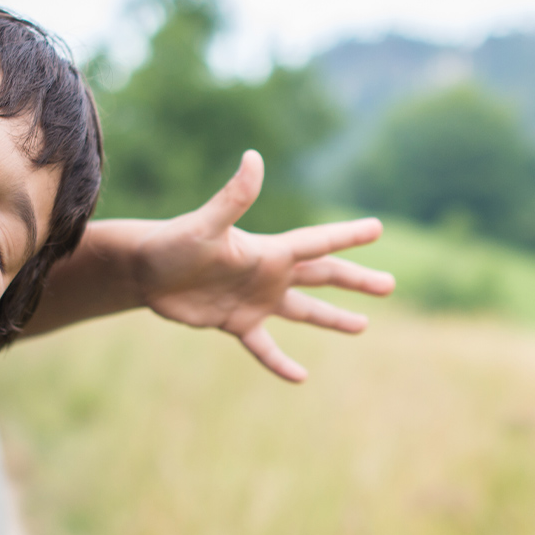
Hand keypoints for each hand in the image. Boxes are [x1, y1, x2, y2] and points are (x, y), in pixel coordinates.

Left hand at [133, 150, 394, 381]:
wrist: (145, 270)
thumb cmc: (174, 242)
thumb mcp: (207, 224)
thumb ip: (235, 197)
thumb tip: (253, 157)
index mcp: (269, 251)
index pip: (318, 243)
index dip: (348, 236)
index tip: (378, 228)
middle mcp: (269, 274)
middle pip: (323, 277)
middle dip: (356, 281)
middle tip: (389, 285)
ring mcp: (255, 300)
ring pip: (304, 311)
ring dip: (333, 318)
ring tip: (362, 326)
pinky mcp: (236, 324)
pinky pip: (266, 347)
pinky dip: (281, 363)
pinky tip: (301, 377)